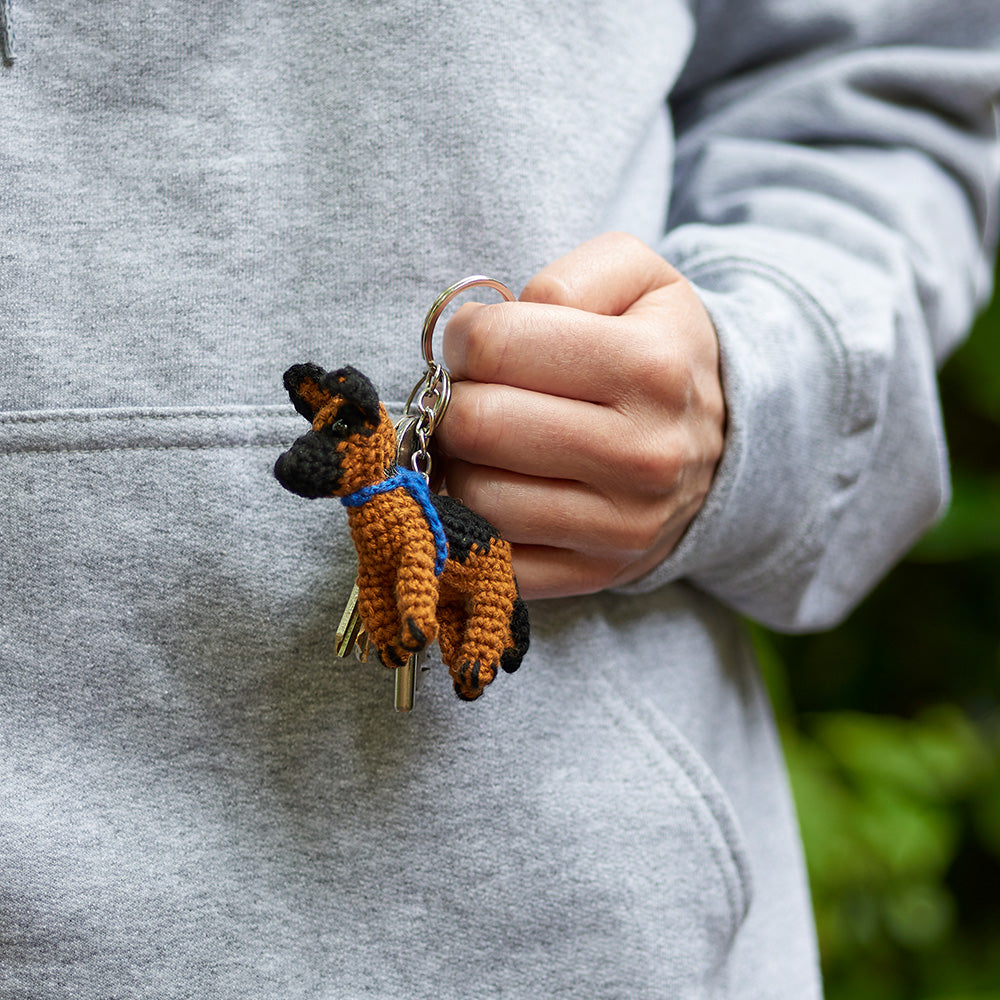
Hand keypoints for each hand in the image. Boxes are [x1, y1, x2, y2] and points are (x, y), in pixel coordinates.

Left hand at [437, 232, 724, 599]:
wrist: (722, 445)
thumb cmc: (660, 350)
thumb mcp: (640, 278)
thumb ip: (568, 278)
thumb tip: (495, 327)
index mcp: (650, 367)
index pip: (494, 346)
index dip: (465, 338)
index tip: (478, 344)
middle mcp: (643, 455)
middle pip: (477, 426)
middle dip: (455, 403)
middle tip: (475, 395)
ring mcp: (621, 526)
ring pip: (476, 497)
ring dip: (462, 464)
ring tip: (490, 444)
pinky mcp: (594, 573)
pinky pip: (492, 556)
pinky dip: (475, 523)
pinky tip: (500, 488)